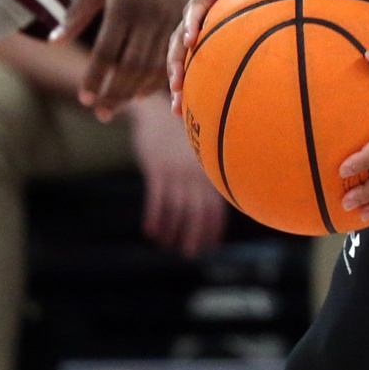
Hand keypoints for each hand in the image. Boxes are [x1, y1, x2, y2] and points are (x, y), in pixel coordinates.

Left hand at [56, 0, 210, 118]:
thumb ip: (77, 12)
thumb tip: (53, 42)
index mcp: (123, 4)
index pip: (106, 52)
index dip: (95, 78)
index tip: (84, 98)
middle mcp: (147, 14)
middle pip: (131, 65)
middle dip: (114, 92)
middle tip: (101, 113)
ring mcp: (169, 18)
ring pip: (153, 65)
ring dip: (135, 90)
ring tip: (119, 106)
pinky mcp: (184, 19)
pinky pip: (170, 56)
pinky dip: (157, 78)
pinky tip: (145, 91)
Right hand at [128, 94, 228, 256]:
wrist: (157, 115)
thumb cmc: (178, 140)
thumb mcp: (195, 157)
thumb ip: (203, 179)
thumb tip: (212, 206)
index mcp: (209, 173)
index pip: (216, 207)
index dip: (213, 228)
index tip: (209, 246)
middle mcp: (196, 174)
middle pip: (199, 212)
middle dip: (195, 235)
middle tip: (190, 254)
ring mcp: (178, 172)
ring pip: (178, 209)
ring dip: (173, 230)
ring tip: (168, 245)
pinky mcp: (158, 169)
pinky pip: (157, 199)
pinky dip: (155, 217)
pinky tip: (152, 231)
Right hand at [168, 0, 294, 106]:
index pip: (197, 4)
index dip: (192, 21)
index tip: (192, 41)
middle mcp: (199, 8)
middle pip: (180, 36)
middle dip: (176, 61)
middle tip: (177, 84)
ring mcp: (201, 25)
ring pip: (182, 55)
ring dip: (178, 79)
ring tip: (178, 107)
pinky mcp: (207, 39)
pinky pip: (196, 61)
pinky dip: (193, 82)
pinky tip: (193, 109)